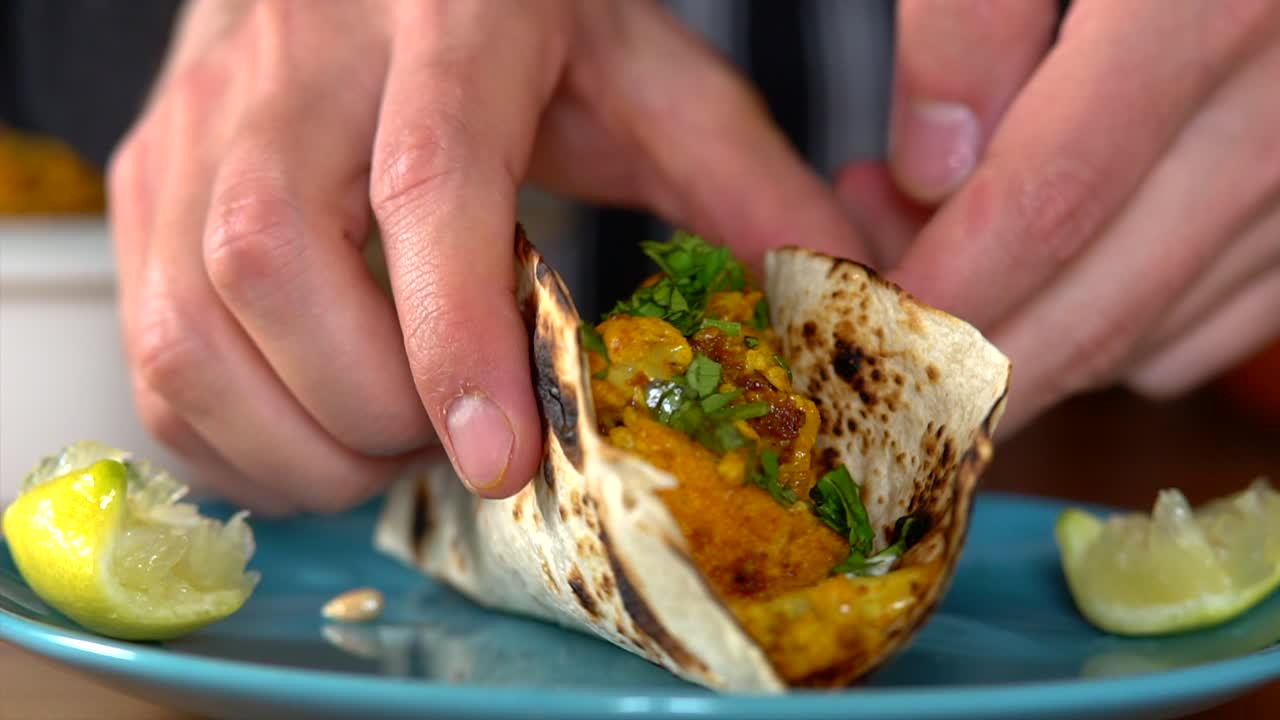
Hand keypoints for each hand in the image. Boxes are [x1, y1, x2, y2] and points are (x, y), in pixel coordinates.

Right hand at [108, 0, 863, 512]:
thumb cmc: (514, 14)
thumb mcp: (643, 74)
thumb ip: (737, 180)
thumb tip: (834, 294)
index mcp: (445, 19)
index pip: (426, 181)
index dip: (454, 333)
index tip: (499, 458)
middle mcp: (295, 63)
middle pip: (273, 264)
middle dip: (371, 407)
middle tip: (456, 439)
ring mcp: (198, 124)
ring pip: (188, 324)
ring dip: (295, 439)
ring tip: (389, 440)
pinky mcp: (145, 179)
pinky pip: (152, 352)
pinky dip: (229, 438)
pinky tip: (310, 433)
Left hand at [836, 0, 1279, 433]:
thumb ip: (969, 19)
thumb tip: (931, 169)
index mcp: (1213, 8)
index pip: (1046, 203)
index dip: (935, 286)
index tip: (850, 316)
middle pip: (1102, 303)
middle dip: (962, 353)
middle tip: (871, 311)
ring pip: (1151, 334)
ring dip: (1029, 336)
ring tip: (939, 255)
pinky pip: (1210, 327)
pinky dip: (1111, 329)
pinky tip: (1042, 267)